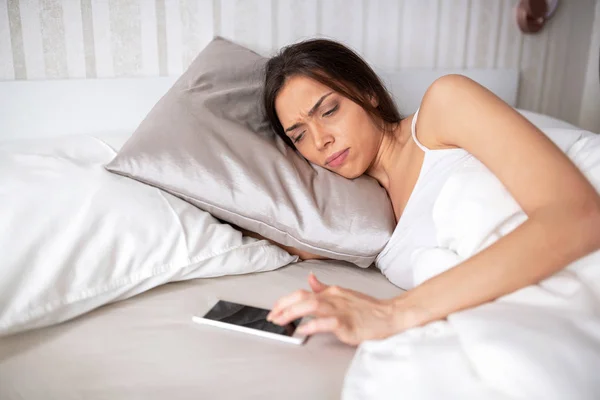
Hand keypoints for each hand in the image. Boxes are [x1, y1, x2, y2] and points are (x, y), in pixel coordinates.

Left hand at [266, 272, 401, 345]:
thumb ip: (324, 288)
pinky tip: (303, 330)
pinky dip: (313, 325)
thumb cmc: (367, 309)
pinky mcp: (347, 324)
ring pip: (311, 306)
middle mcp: (333, 298)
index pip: (302, 293)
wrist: (390, 316)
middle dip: (283, 307)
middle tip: (272, 318)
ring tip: (281, 321)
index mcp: (331, 292)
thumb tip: (310, 279)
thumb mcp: (343, 294)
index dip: (285, 301)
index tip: (274, 310)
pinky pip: (327, 323)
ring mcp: (340, 310)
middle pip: (303, 297)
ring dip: (293, 313)